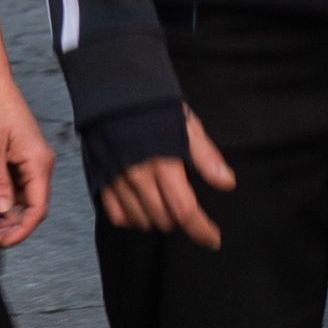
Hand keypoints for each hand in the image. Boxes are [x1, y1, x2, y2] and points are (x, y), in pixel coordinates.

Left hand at [0, 61, 53, 248]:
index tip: (1, 242)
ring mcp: (32, 164)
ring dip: (7, 219)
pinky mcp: (21, 161)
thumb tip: (3, 211)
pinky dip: (4, 205)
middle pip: (32, 209)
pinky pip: (17, 191)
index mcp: (38, 162)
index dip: (21, 230)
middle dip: (11, 228)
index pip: (37, 208)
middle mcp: (40, 165)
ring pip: (24, 202)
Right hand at [93, 110, 239, 248]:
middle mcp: (138, 176)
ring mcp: (116, 180)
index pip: (184, 209)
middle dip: (180, 220)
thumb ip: (206, 156)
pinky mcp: (100, 180)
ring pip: (141, 220)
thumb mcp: (186, 124)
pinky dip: (132, 218)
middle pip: (164, 219)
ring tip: (165, 205)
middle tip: (186, 206)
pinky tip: (141, 207)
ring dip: (157, 220)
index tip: (213, 239)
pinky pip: (116, 215)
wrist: (111, 88)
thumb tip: (227, 183)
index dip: (201, 229)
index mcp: (163, 162)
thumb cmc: (151, 104)